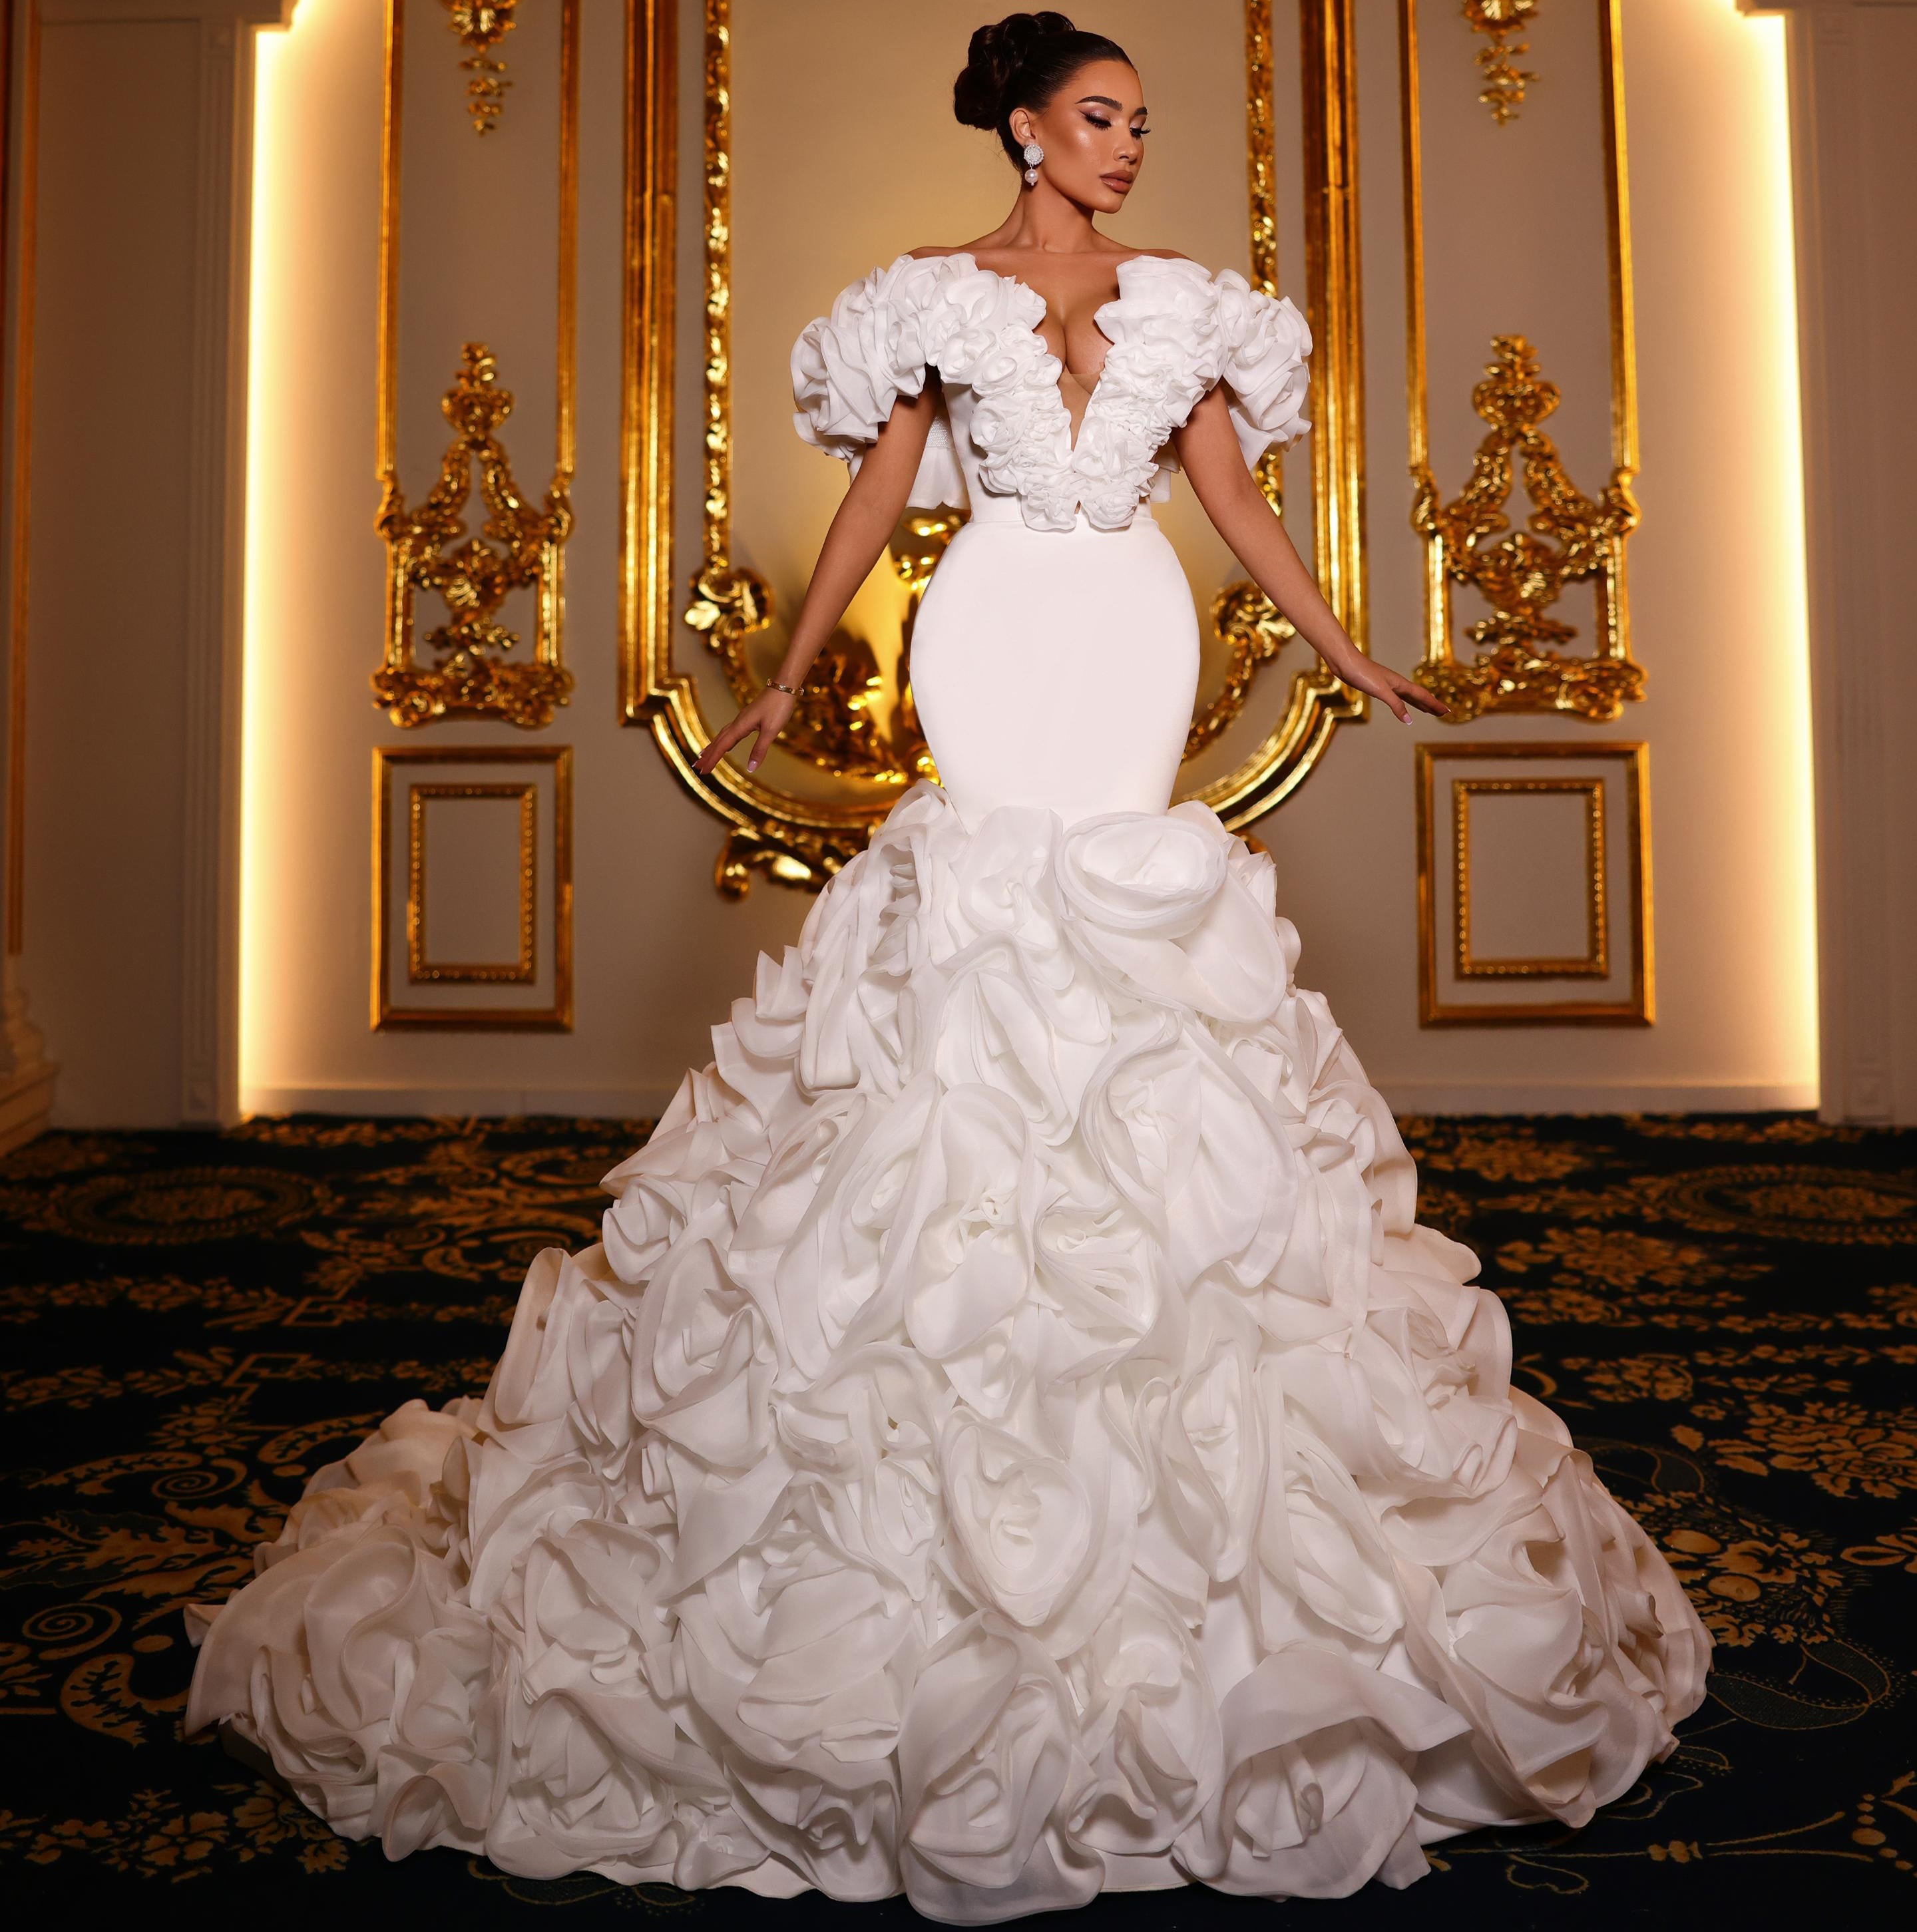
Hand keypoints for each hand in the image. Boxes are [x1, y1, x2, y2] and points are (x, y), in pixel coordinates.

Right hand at [694, 688, 796, 774]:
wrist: (783, 686)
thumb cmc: (778, 707)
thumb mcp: (771, 731)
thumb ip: (760, 749)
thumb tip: (751, 769)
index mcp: (740, 726)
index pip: (722, 746)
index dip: (712, 759)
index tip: (703, 771)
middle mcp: (738, 722)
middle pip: (718, 741)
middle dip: (708, 755)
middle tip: (697, 766)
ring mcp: (742, 719)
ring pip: (723, 735)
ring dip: (713, 746)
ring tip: (704, 754)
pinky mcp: (748, 717)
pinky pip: (730, 731)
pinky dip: (724, 739)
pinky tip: (726, 743)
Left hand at [1329, 652, 1449, 722]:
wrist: (1345, 663)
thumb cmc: (1362, 674)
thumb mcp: (1381, 691)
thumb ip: (1396, 705)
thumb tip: (1409, 720)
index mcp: (1400, 684)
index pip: (1423, 696)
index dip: (1434, 705)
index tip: (1447, 712)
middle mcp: (1397, 684)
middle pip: (1419, 696)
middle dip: (1431, 705)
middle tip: (1443, 713)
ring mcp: (1388, 685)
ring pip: (1409, 696)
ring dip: (1420, 704)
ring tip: (1428, 710)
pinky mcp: (1378, 687)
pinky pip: (1398, 697)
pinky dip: (1404, 703)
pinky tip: (1402, 706)